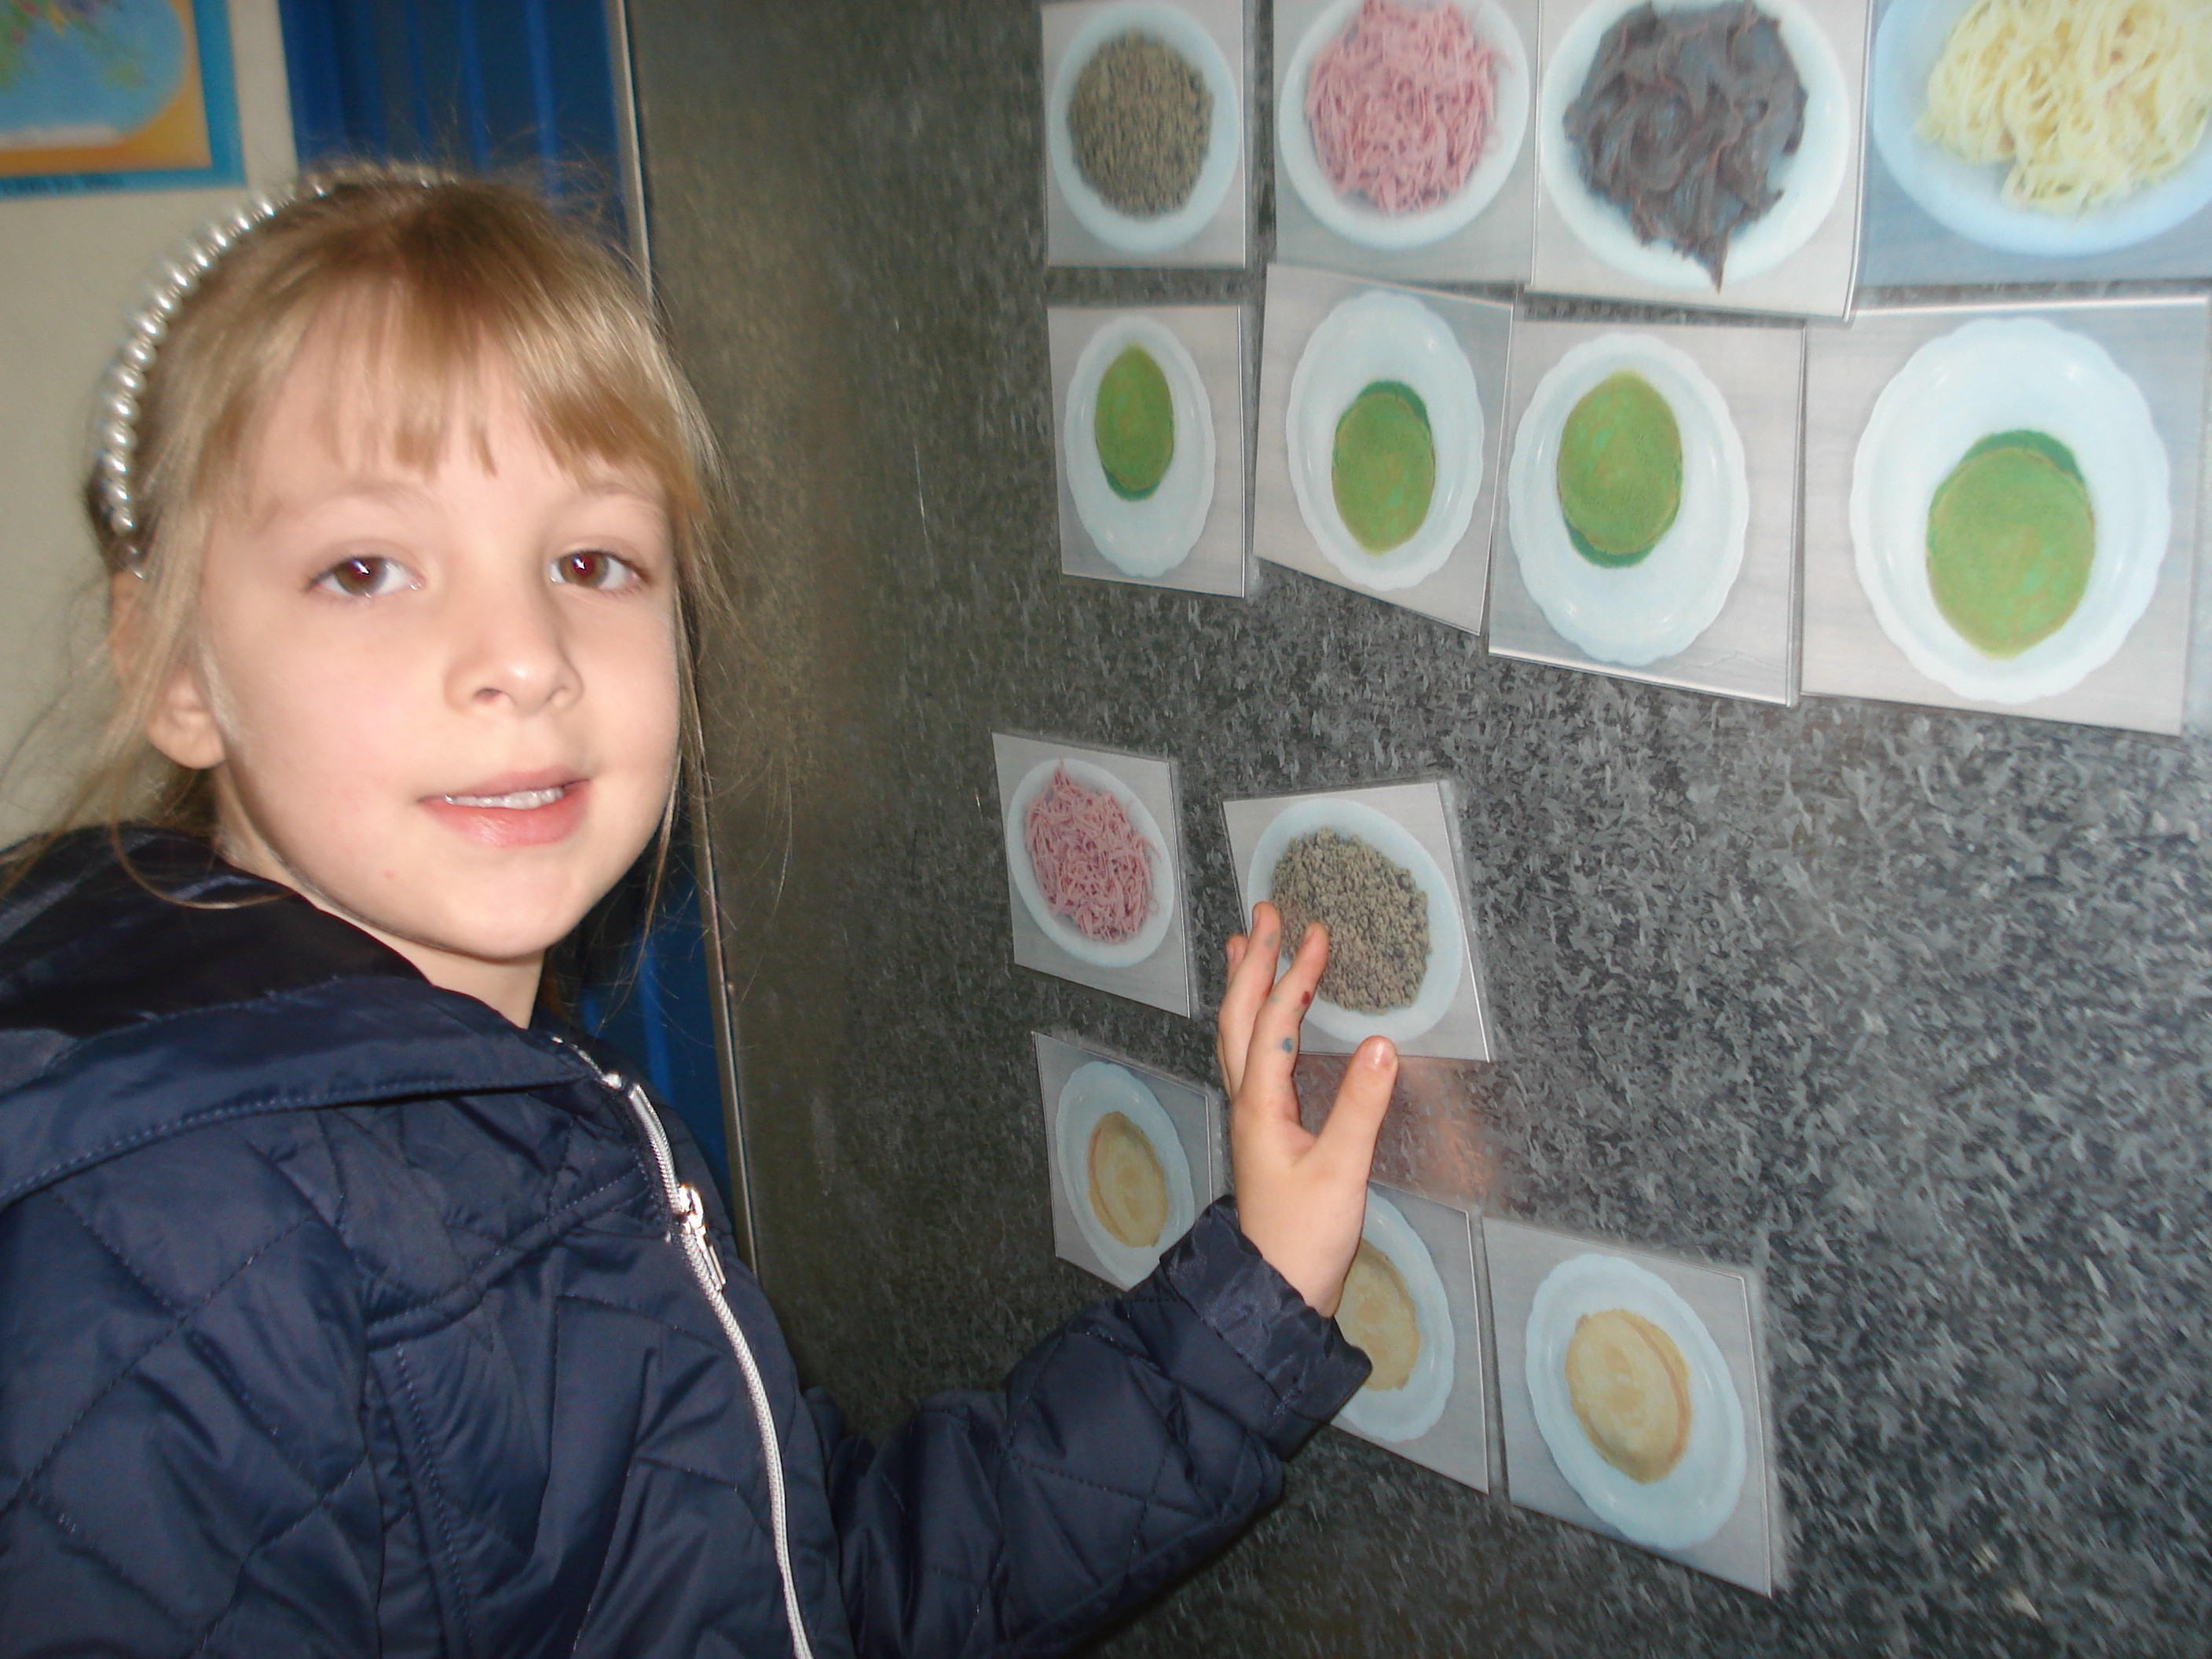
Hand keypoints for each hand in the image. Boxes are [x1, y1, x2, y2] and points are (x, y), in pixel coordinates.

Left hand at [1216, 902, 1396, 1317]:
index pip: (1274, 1025)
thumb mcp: (1342, 1174)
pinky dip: (1257, 1021)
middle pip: (1240, 1018)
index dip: (1293, 976)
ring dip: (1245, 987)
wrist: (1277, 1289)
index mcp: (1262, 1107)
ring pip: (1238, 1036)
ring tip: (1245, 945)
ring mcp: (1253, 1117)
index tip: (1314, 932)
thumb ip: (1361, 1109)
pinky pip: (1252, 1057)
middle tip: (1265, 913)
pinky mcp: (1265, 1131)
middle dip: (1253, 963)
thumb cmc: (1305, 1239)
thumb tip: (1379, 1044)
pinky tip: (1267, 1018)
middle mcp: (1249, 1103)